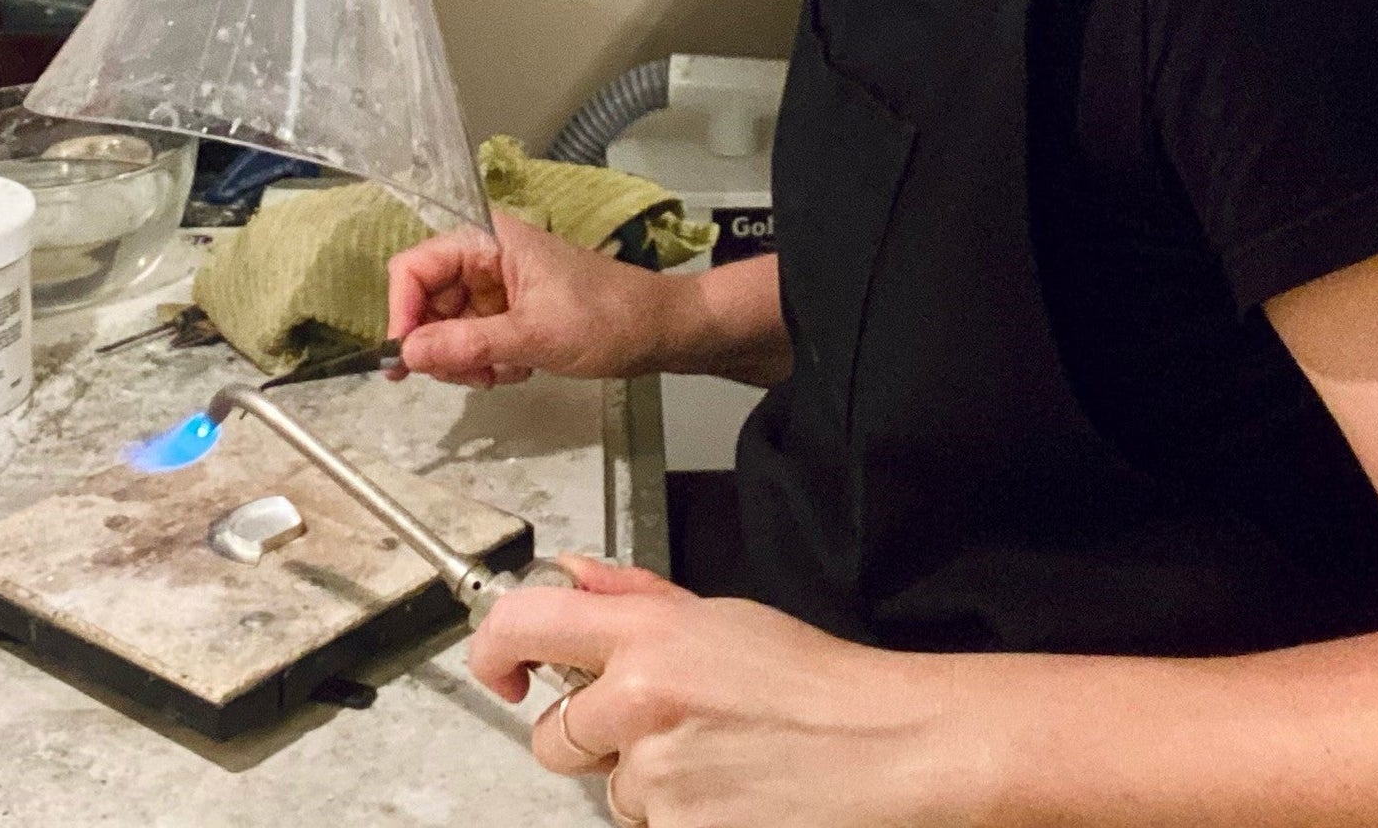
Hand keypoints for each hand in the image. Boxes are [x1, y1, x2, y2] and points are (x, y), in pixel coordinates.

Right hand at [386, 211, 684, 388]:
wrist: (658, 330)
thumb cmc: (605, 318)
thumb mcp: (534, 335)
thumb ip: (468, 344)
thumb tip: (407, 353)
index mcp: (487, 239)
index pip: (414, 267)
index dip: (402, 312)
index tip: (406, 360)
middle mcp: (484, 256)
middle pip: (425, 301)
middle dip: (440, 345)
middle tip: (471, 375)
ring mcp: (496, 285)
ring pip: (445, 326)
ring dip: (464, 359)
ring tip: (501, 372)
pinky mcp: (508, 310)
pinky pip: (470, 339)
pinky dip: (484, 361)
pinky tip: (515, 369)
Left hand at [472, 556, 967, 827]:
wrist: (884, 746)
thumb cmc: (812, 681)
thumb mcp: (720, 616)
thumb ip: (635, 598)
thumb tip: (571, 574)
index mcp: (646, 637)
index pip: (525, 624)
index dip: (493, 650)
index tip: (503, 670)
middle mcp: (639, 702)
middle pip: (555, 738)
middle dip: (592, 739)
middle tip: (661, 725)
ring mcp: (656, 777)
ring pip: (612, 791)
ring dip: (649, 782)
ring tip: (719, 756)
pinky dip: (683, 818)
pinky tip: (731, 790)